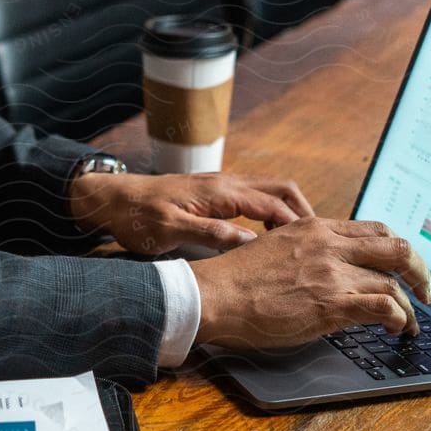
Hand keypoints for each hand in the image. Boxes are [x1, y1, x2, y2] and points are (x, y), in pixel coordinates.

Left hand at [69, 169, 314, 253]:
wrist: (112, 199)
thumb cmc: (137, 217)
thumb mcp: (170, 231)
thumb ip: (210, 235)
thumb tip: (250, 245)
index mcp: (220, 192)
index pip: (274, 204)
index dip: (298, 225)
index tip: (317, 248)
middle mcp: (226, 182)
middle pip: (282, 189)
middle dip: (304, 212)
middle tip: (318, 243)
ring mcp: (222, 185)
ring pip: (270, 191)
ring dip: (290, 212)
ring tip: (301, 244)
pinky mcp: (215, 192)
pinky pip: (255, 197)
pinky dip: (273, 212)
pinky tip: (272, 237)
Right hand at [190, 217, 430, 349]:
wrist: (215, 295)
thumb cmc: (237, 279)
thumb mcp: (278, 248)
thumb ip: (309, 253)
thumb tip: (331, 270)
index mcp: (316, 228)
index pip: (375, 229)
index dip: (397, 250)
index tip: (402, 268)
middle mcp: (329, 244)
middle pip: (397, 247)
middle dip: (420, 271)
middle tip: (425, 291)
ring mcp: (332, 273)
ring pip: (394, 281)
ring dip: (410, 306)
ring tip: (410, 322)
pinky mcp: (331, 303)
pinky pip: (384, 307)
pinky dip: (399, 319)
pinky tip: (395, 329)